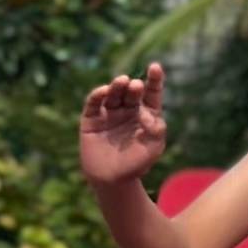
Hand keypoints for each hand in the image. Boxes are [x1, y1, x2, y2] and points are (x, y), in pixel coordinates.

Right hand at [77, 64, 168, 186]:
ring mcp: (109, 115)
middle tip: (135, 85)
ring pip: (113, 94)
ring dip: (117, 86)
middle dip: (133, 86)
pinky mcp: (91, 120)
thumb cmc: (136, 164)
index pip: (151, 93)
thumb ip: (156, 128)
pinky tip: (103, 91)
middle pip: (131, 92)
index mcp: (146, 114)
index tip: (155, 68)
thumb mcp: (154, 146)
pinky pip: (93, 104)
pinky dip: (97, 95)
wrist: (112, 180)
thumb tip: (145, 111)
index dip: (154, 79)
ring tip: (121, 82)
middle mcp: (128, 111)